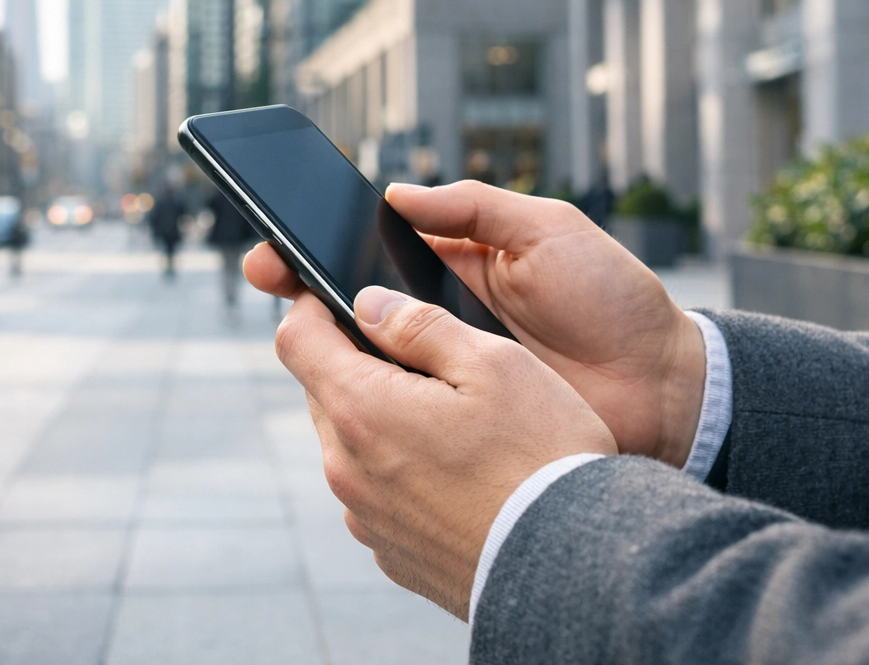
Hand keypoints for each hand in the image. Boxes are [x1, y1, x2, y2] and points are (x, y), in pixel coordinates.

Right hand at [244, 181, 705, 466]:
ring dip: (331, 352)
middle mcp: (444, 324)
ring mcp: (450, 378)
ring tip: (301, 332)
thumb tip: (397, 194)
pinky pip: (405, 417)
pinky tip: (343, 396)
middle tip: (271, 281)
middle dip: (305, 297)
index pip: (373, 257)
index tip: (277, 246)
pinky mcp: (464, 426)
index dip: (321, 251)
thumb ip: (476, 208)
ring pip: (371, 367)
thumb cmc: (613, 302)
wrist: (666, 390)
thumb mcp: (549, 230)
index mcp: (458, 271)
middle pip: (357, 311)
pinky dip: (372, 409)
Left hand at [274, 284, 615, 618]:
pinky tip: (462, 476)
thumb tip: (368, 304)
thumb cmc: (542, 458)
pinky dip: (403, 473)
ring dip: (383, 421)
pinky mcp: (391, 553)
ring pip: (351, 444)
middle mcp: (347, 469)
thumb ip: (420, 325)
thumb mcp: (494, 363)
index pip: (296, 339)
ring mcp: (366, 518)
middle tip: (425, 361)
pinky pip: (378, 494)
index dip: (313, 306)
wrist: (572, 568)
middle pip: (324, 391)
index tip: (343, 299)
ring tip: (456, 425)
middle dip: (358, 364)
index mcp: (362, 410)